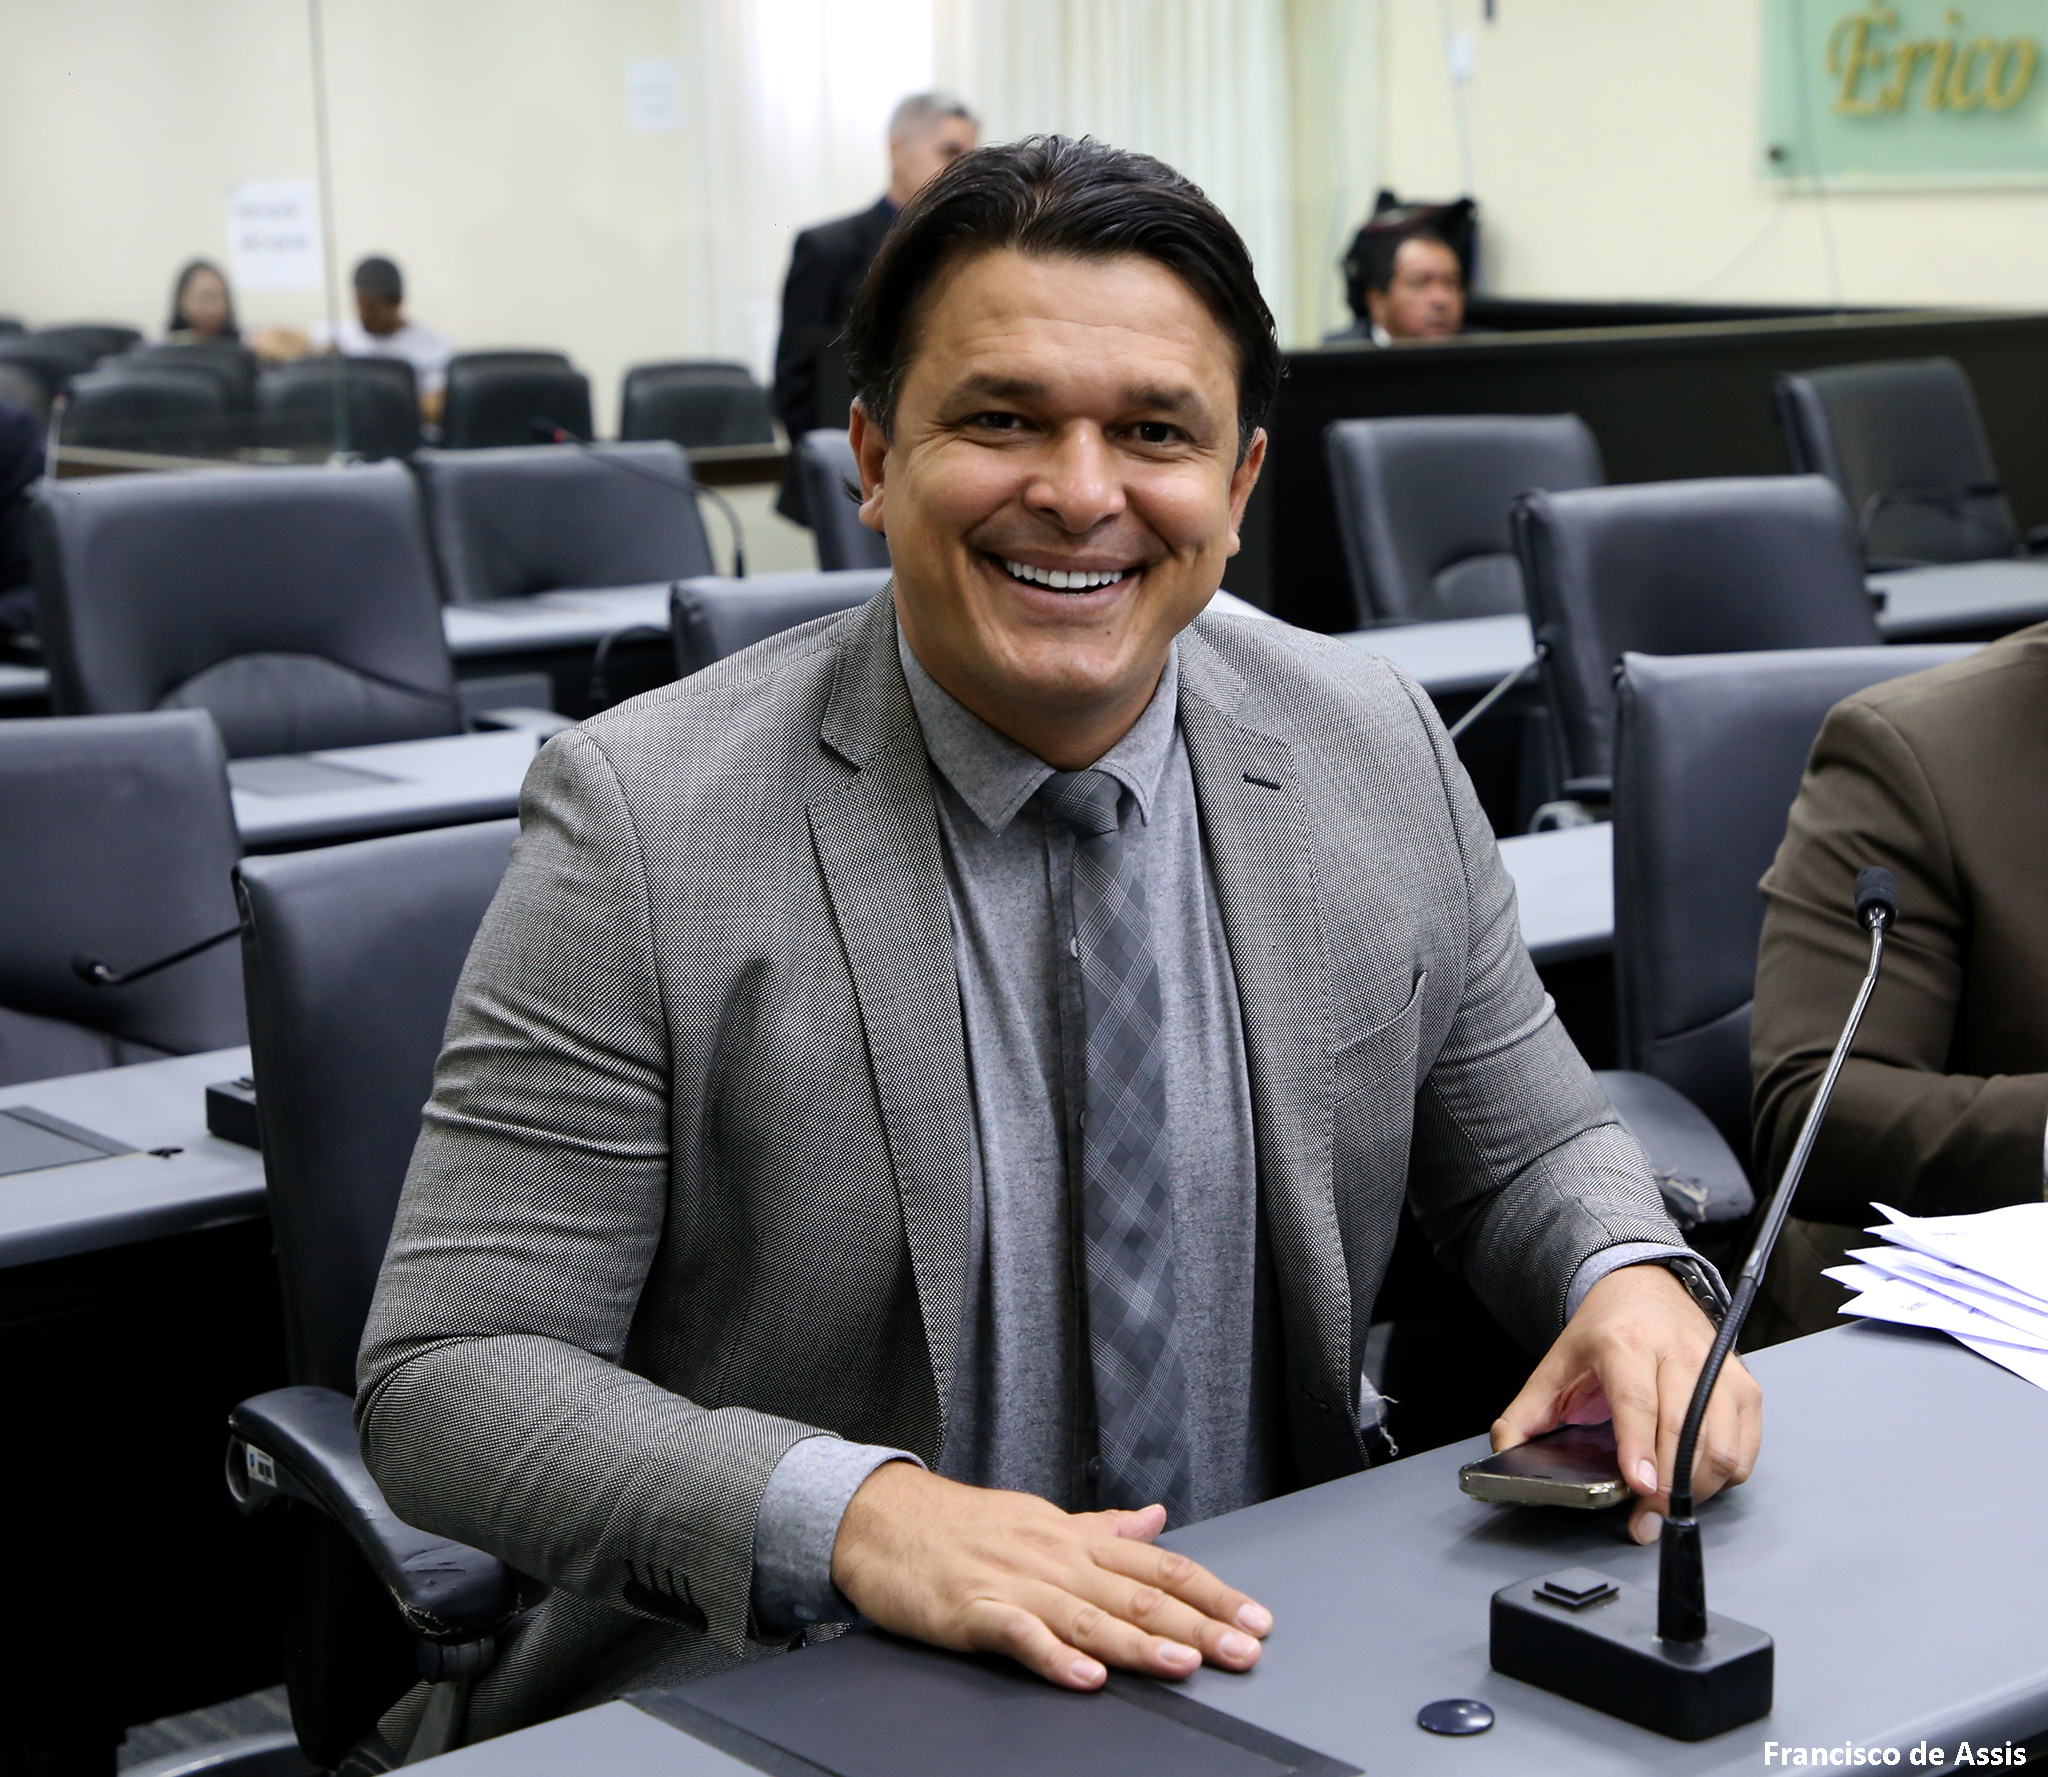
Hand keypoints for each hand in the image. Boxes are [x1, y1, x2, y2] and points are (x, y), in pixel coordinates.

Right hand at [830, 1463, 1271, 1690]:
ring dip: (1138, 1644)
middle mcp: (1055, 1558)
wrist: (884, 1521)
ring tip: (1184, 1664)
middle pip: (1137, 1594)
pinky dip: (1054, 1656)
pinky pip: (1019, 1634)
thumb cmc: (964, 1526)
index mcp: (1076, 1540)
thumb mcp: (1042, 1519)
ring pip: (1088, 1615)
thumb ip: (1102, 1528)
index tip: (1255, 1618)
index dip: (1211, 1592)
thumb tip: (1156, 1520)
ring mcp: (1015, 1583)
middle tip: (1244, 1650)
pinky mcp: (973, 1610)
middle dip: (1197, 1625)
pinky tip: (1084, 1676)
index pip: (1159, 1566)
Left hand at [1491, 1263, 1760, 1545]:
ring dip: (1697, 1486)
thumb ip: (1524, 1415)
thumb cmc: (1601, 1334)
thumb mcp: (1553, 1368)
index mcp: (1624, 1344)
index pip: (1637, 1400)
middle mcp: (1677, 1352)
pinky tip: (1695, 1478)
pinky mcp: (1744, 1385)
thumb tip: (1504, 1454)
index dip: (1640, 1446)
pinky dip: (1725, 1474)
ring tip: (1666, 1502)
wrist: (1643, 1289)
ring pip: (1721, 1443)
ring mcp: (1717, 1368)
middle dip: (1667, 1486)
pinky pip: (1744, 1447)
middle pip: (1684, 1429)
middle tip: (1645, 1518)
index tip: (1639, 1486)